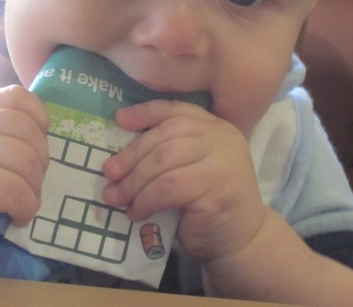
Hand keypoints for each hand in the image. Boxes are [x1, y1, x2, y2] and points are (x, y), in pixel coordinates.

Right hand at [0, 85, 48, 261]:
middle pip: (29, 131)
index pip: (16, 96)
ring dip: (34, 188)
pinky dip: (26, 207)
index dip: (38, 117)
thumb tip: (45, 134)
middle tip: (30, 184)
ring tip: (23, 202)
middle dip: (40, 161)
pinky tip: (17, 216)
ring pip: (27, 161)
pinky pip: (18, 190)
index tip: (40, 140)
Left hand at [103, 99, 264, 261]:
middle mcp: (222, 138)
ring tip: (116, 197)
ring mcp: (222, 162)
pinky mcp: (217, 189)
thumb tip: (119, 154)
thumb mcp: (190, 168)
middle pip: (165, 135)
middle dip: (132, 155)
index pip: (176, 110)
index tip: (119, 120)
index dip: (145, 112)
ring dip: (134, 181)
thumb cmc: (208, 204)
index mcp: (216, 127)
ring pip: (164, 161)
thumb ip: (169, 152)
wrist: (242, 242)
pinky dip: (146, 199)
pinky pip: (169, 188)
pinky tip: (137, 212)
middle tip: (109, 173)